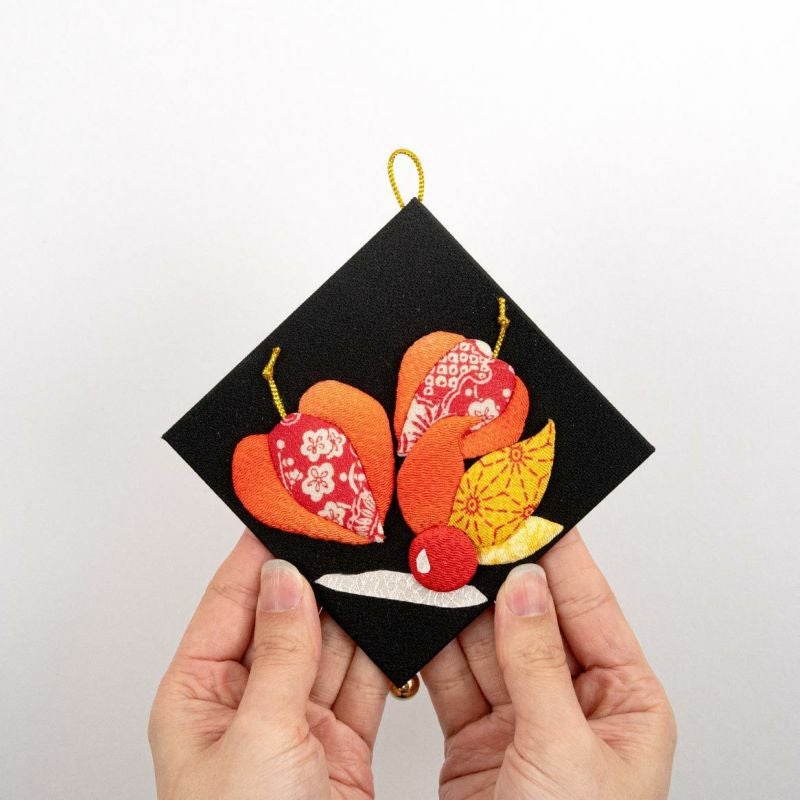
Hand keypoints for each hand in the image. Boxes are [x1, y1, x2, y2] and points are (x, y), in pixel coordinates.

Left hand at [149, 531, 387, 798]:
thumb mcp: (256, 736)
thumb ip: (280, 654)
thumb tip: (287, 581)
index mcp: (200, 695)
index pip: (229, 602)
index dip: (258, 555)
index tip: (287, 512)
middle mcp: (247, 703)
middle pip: (285, 619)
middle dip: (316, 579)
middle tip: (346, 536)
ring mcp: (297, 722)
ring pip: (330, 646)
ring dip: (354, 612)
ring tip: (376, 570)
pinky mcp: (341, 743)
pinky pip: (363, 681)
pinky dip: (380, 652)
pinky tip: (392, 621)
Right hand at [423, 529, 675, 798]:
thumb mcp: (565, 750)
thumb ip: (538, 664)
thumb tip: (523, 588)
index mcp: (624, 702)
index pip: (590, 608)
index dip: (560, 558)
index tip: (531, 515)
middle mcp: (574, 705)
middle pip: (531, 620)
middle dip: (499, 580)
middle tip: (471, 536)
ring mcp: (522, 721)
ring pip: (486, 646)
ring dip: (460, 610)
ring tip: (440, 568)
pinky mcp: (476, 739)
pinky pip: (453, 679)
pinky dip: (434, 650)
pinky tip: (422, 619)